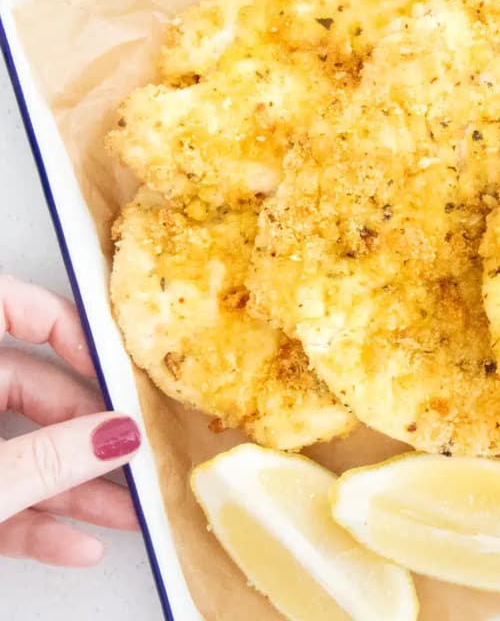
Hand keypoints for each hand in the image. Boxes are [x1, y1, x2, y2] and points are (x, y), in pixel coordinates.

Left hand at [0, 275, 141, 565]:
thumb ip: (48, 459)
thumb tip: (118, 435)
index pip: (10, 304)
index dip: (71, 329)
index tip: (118, 368)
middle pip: (28, 390)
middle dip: (90, 433)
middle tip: (138, 453)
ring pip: (18, 451)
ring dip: (75, 487)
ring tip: (128, 512)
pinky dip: (32, 522)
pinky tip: (76, 543)